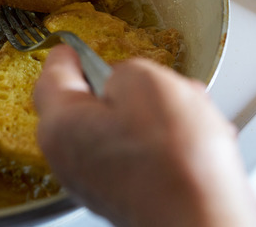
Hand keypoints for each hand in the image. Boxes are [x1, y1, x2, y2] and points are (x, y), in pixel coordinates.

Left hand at [33, 45, 255, 226]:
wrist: (203, 220)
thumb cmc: (174, 162)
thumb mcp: (145, 81)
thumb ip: (122, 70)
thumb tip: (122, 79)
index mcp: (60, 125)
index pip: (52, 75)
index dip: (70, 53)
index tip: (75, 46)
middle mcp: (69, 159)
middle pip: (88, 105)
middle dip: (125, 89)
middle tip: (154, 81)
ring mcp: (95, 182)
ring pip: (118, 130)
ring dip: (151, 116)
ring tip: (187, 112)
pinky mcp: (124, 197)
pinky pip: (138, 156)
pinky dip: (162, 144)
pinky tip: (194, 141)